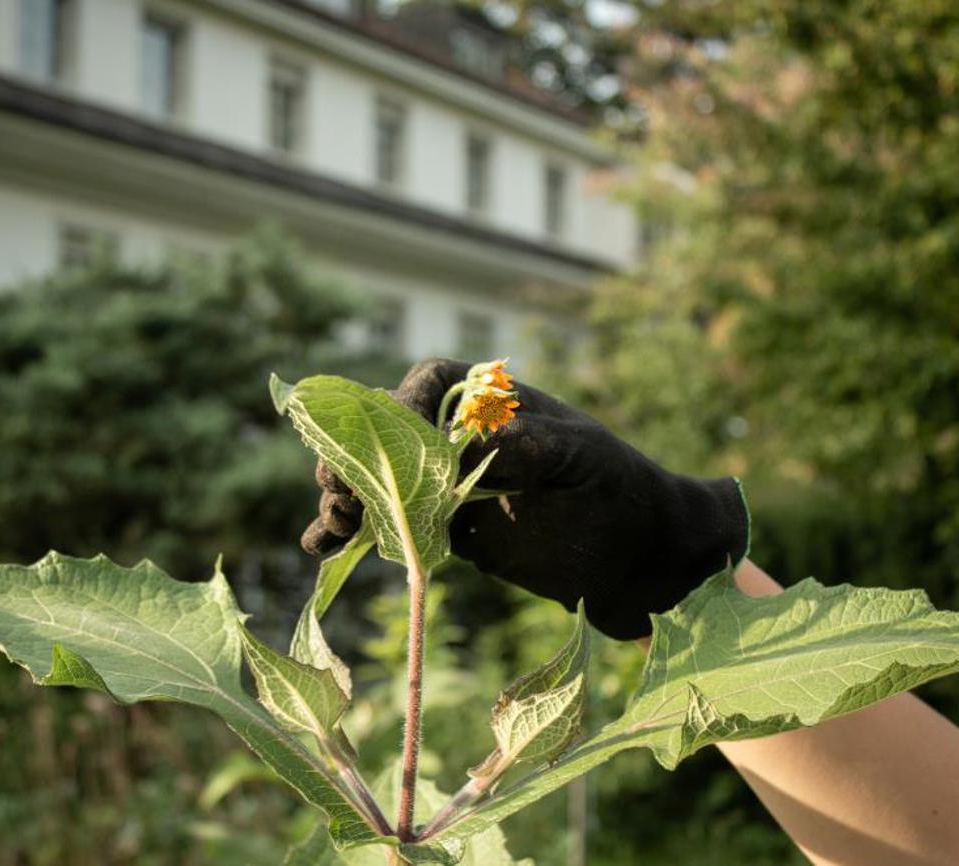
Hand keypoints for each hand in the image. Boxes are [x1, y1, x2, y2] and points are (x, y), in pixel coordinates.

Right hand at [300, 359, 748, 638]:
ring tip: (332, 522)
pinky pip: (392, 526)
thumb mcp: (581, 458)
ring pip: (377, 481)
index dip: (397, 405)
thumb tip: (473, 443)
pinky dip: (354, 534)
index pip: (427, 384)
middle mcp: (458, 439)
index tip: (384, 436)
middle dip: (354, 458)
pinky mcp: (445, 532)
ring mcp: (447, 487)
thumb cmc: (618, 490)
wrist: (637, 556)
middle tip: (340, 489)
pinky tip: (321, 548)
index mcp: (490, 402)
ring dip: (344, 496)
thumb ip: (531, 446)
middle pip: (384, 435)